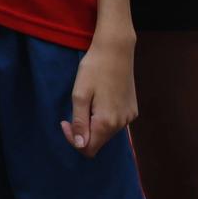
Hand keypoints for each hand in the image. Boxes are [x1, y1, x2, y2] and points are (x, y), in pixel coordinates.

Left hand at [63, 36, 136, 156]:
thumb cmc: (94, 69)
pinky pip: (116, 122)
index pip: (88, 148)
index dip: (74, 139)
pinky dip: (105, 117)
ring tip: (87, 102)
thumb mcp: (80, 94)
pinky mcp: (133, 109)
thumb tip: (81, 145)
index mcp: (107, 121)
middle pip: (99, 141)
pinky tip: (100, 99)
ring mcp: (129, 116)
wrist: (116, 50)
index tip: (65, 121)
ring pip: (107, 132)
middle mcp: (121, 123)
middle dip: (83, 131)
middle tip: (74, 110)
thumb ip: (80, 122)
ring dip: (94, 124)